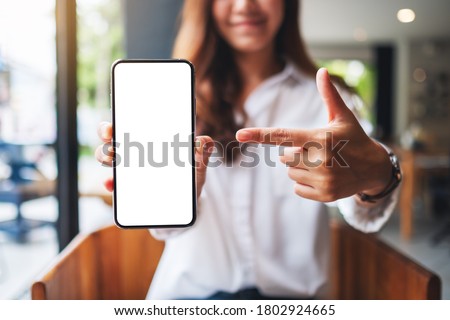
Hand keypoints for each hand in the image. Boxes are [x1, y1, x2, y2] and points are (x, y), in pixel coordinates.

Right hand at [95, 122, 213, 197]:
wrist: (185, 207)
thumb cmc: (190, 181)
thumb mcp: (198, 168)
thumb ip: (202, 155)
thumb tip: (204, 141)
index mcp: (152, 141)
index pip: (131, 124)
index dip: (120, 118)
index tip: (117, 120)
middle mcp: (136, 153)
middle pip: (114, 137)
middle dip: (106, 132)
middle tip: (111, 135)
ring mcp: (129, 172)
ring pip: (109, 158)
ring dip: (105, 156)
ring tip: (112, 159)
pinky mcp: (126, 191)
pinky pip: (114, 185)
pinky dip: (111, 184)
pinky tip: (112, 184)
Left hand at [236, 68, 391, 202]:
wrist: (374, 169)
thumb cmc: (354, 138)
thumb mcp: (343, 117)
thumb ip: (329, 96)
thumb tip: (321, 71)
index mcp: (321, 138)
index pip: (283, 135)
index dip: (259, 134)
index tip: (239, 134)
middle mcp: (322, 160)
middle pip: (285, 157)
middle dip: (295, 152)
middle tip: (316, 151)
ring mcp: (324, 179)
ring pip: (290, 173)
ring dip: (300, 168)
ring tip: (322, 164)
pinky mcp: (325, 195)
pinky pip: (297, 188)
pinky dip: (305, 183)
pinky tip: (323, 177)